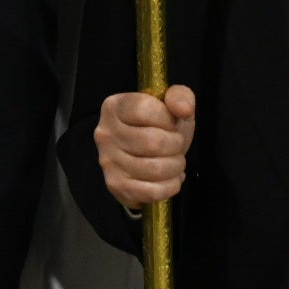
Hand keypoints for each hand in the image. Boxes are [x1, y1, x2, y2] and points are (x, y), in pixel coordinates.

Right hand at [93, 85, 196, 210]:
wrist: (142, 157)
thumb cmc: (157, 128)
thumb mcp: (170, 107)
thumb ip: (180, 96)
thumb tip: (184, 109)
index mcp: (115, 107)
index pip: (144, 109)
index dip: (166, 118)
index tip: (170, 123)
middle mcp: (105, 133)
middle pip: (153, 142)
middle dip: (176, 146)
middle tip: (177, 146)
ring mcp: (108, 161)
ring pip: (155, 169)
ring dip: (176, 167)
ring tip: (175, 162)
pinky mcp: (116, 185)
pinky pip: (152, 191)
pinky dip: (170, 187)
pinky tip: (170, 179)